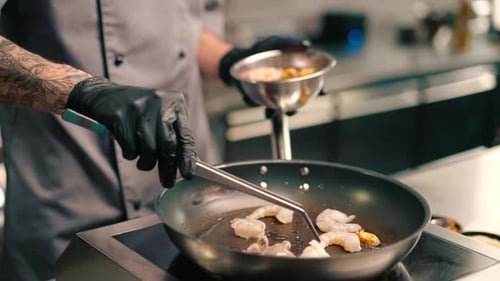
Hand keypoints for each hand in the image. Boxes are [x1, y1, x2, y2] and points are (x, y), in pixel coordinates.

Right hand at [66, 77, 196, 187]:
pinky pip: (130, 148)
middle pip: (168, 145)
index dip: (187, 158)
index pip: (185, 136)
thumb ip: (175, 136)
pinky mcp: (120, 115)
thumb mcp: (161, 116)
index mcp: (175, 102)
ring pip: (149, 150)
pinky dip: (130, 154)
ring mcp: (139, 107)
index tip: (188, 175)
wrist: (104, 95)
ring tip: (142, 160)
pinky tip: (128, 146)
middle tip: (167, 181)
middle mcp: (160, 102)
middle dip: (167, 167)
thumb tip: (189, 164)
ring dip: (146, 162)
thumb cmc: (140, 113)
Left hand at [218, 36, 310, 105]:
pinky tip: (248, 97)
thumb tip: (306, 45)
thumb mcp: (275, 41)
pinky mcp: (255, 97)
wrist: (238, 56)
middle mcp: (283, 87)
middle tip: (292, 110)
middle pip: (295, 101)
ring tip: (270, 111)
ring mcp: (269, 94)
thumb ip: (290, 42)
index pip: (310, 83)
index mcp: (291, 75)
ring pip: (275, 107)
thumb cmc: (261, 49)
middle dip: (294, 108)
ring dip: (273, 110)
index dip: (318, 88)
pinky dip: (252, 100)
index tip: (323, 91)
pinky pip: (254, 102)